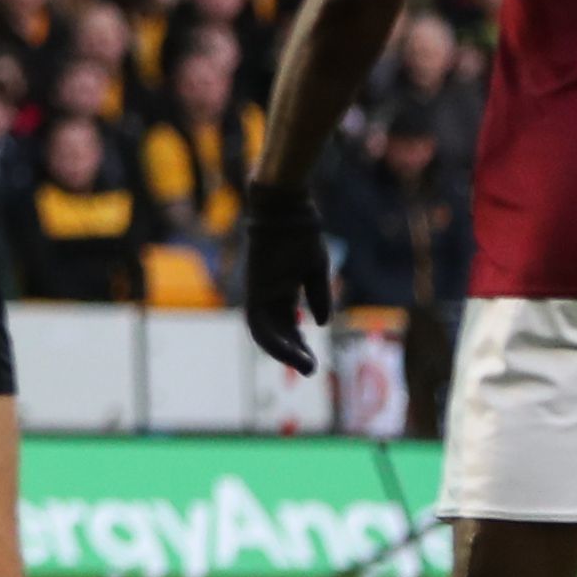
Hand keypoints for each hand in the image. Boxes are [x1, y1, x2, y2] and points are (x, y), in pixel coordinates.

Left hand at [237, 185, 332, 374]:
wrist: (286, 207)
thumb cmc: (302, 234)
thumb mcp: (315, 269)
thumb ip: (317, 296)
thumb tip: (322, 323)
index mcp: (281, 290)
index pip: (286, 325)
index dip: (296, 344)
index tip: (311, 361)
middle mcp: (267, 294)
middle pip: (276, 332)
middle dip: (292, 353)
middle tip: (310, 369)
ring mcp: (259, 291)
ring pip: (265, 332)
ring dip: (283, 351)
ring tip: (304, 364)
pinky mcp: (254, 287)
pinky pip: (258, 321)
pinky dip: (273, 339)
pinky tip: (293, 349)